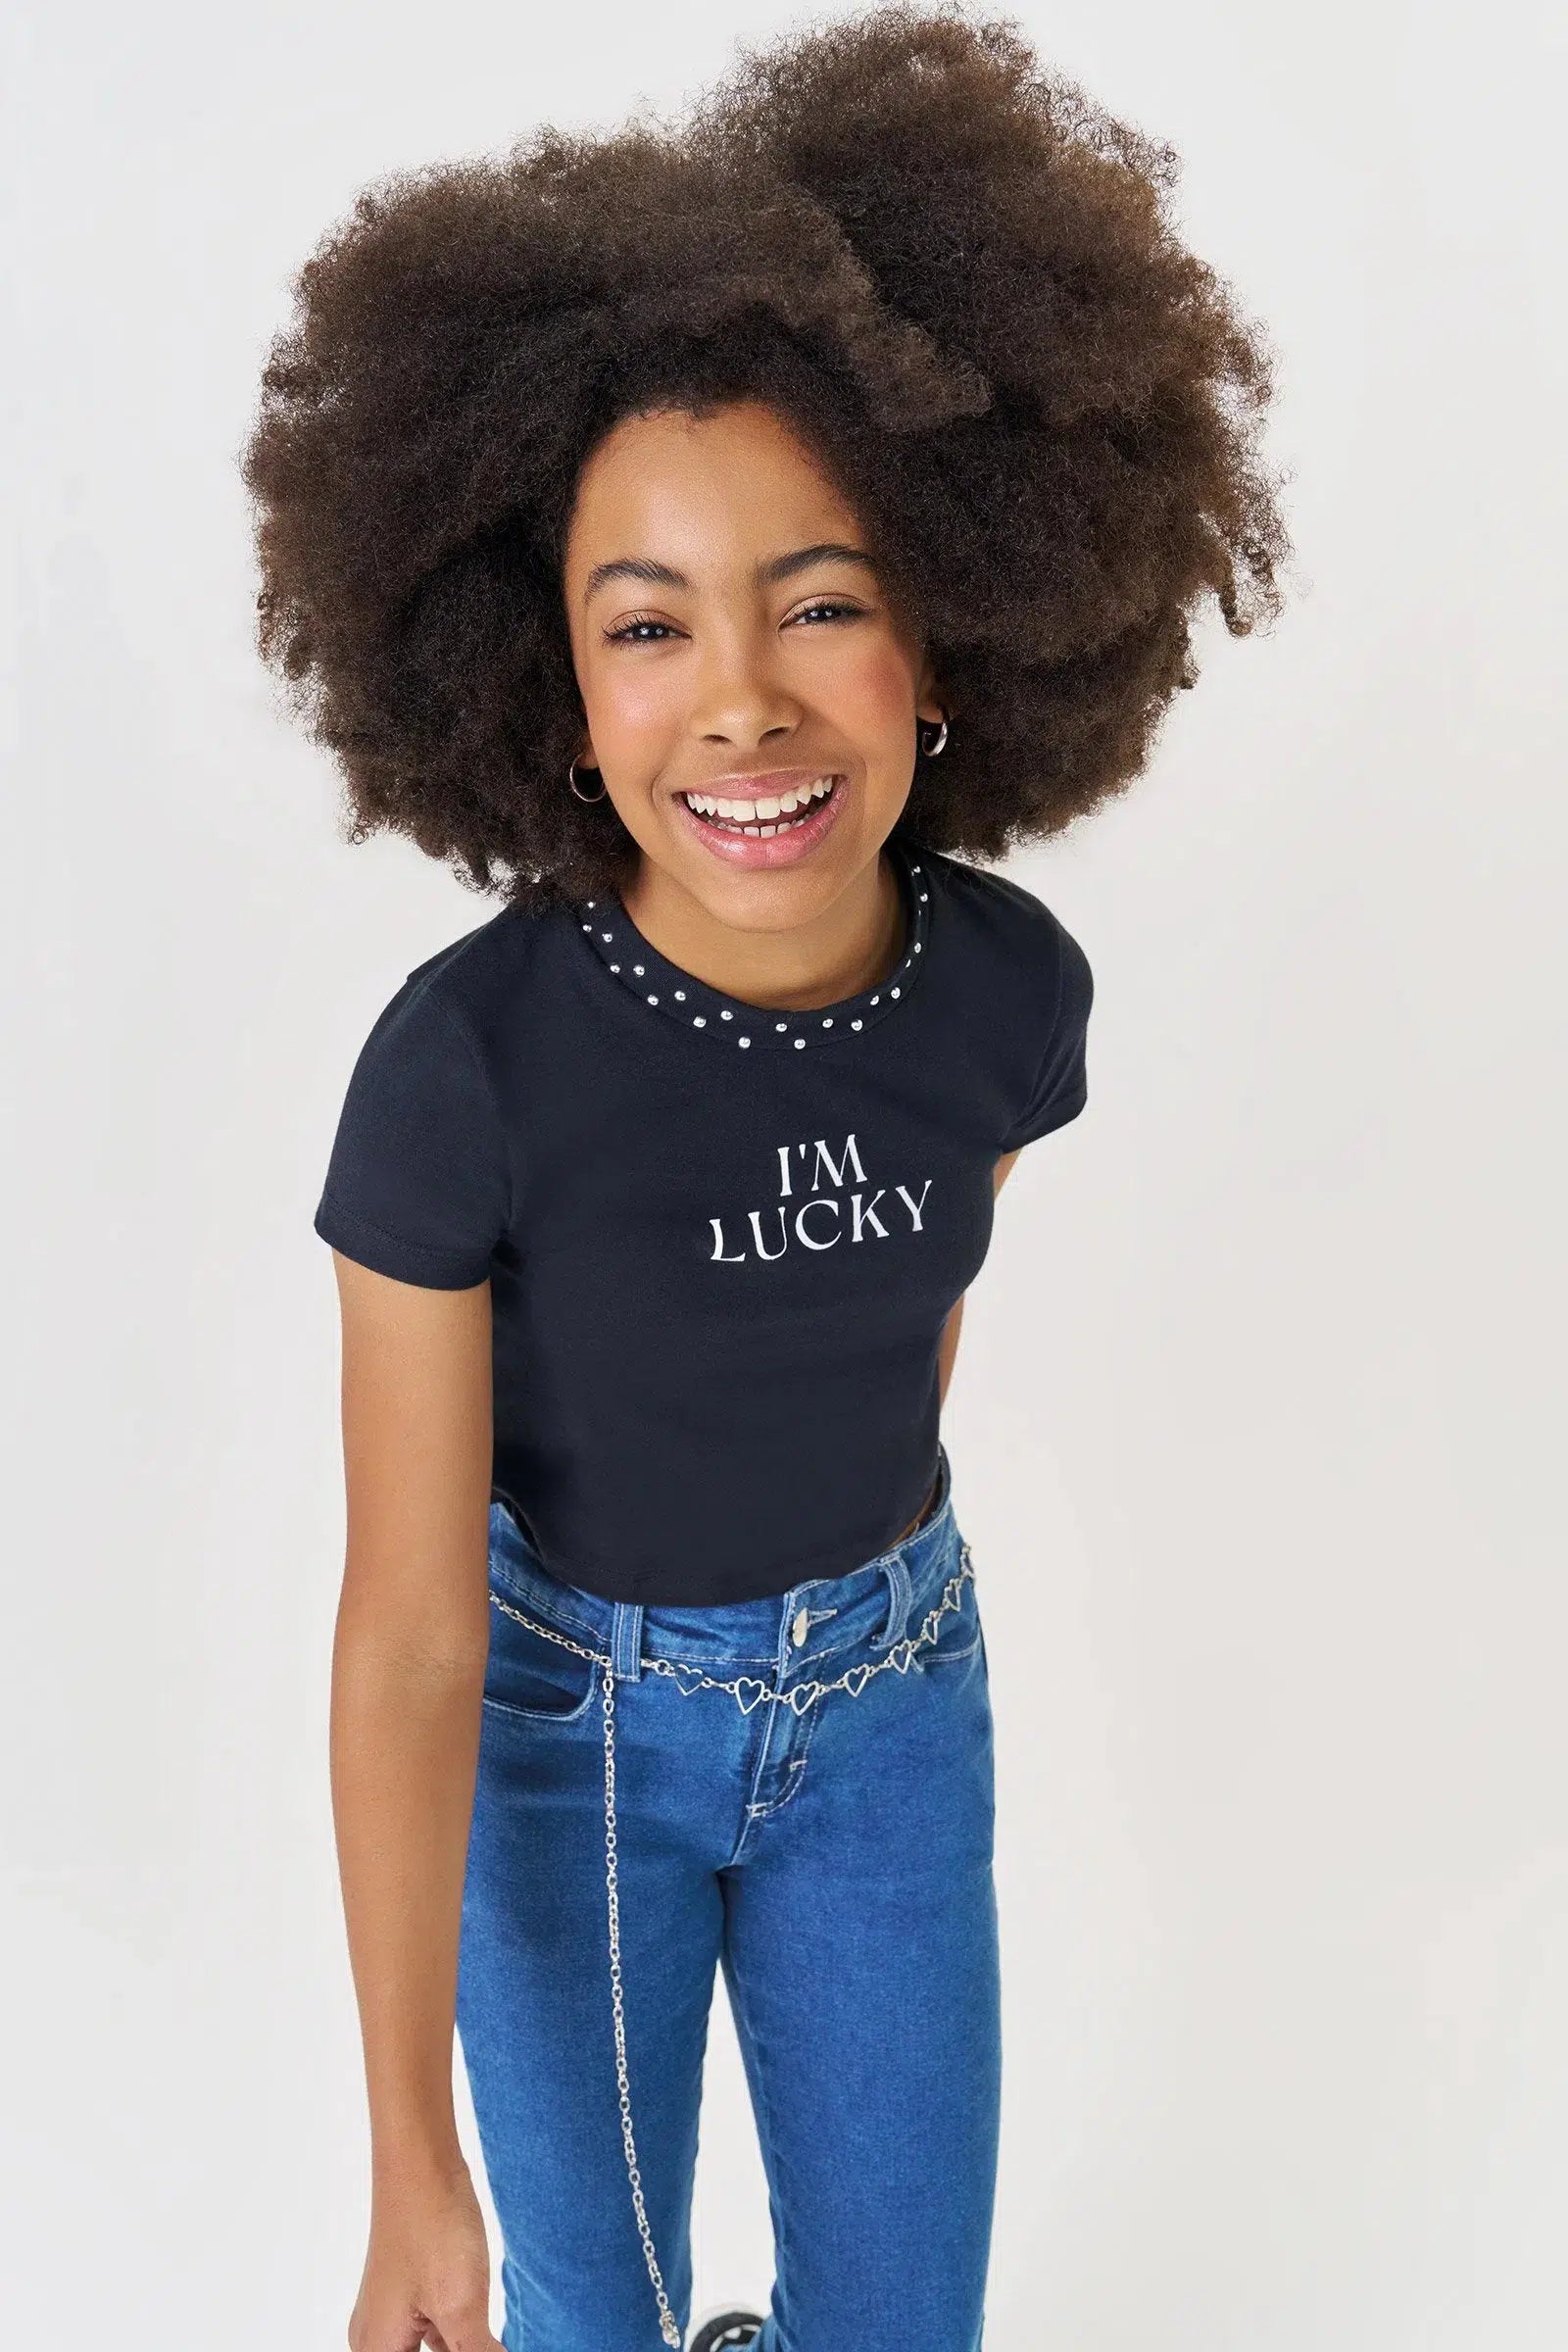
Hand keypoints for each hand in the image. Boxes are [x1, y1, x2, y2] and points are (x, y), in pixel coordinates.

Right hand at [348, 2159, 505, 2351]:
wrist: (423, 2160)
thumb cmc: (432, 2227)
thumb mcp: (462, 2309)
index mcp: (377, 2351)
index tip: (477, 2344)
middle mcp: (375, 2339)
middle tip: (485, 2338)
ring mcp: (392, 2315)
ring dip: (463, 2349)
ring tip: (486, 2335)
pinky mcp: (413, 2293)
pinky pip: (435, 2335)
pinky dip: (460, 2341)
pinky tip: (487, 2336)